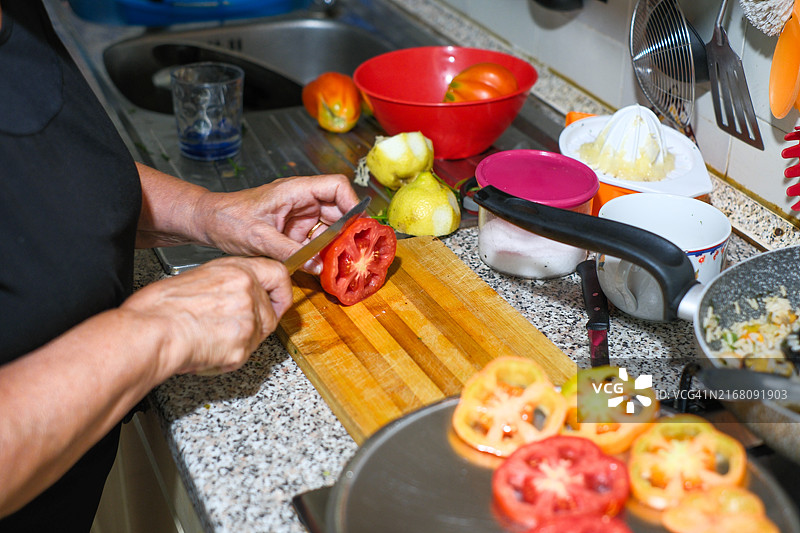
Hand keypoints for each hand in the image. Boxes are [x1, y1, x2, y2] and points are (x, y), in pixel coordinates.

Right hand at [121, 256, 292, 375]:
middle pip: (271, 313)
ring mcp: (248, 320)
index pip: (278, 274)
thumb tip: (234, 292)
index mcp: (237, 271)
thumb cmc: (159, 307)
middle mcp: (248, 292)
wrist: (150, 333)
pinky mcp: (243, 346)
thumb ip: (226, 283)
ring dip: (239, 342)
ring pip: (258, 337)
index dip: (281, 291)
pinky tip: (206, 349)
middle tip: (231, 329)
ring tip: (210, 338)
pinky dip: (227, 359)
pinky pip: (243, 356)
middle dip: (255, 325)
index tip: (278, 300)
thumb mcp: (197, 277)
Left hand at [196, 174, 359, 272]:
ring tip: (341, 262)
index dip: (352, 203)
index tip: (358, 226)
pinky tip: (324, 266)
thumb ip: (290, 251)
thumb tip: (318, 265)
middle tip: (354, 251)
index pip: (336, 186)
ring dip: (337, 244)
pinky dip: (323, 253)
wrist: (207, 223)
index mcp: (295, 190)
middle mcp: (301, 200)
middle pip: (339, 209)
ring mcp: (299, 216)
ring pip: (331, 227)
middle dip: (348, 230)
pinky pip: (316, 240)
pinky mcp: (294, 231)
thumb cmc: (227, 219)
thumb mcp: (258, 238)